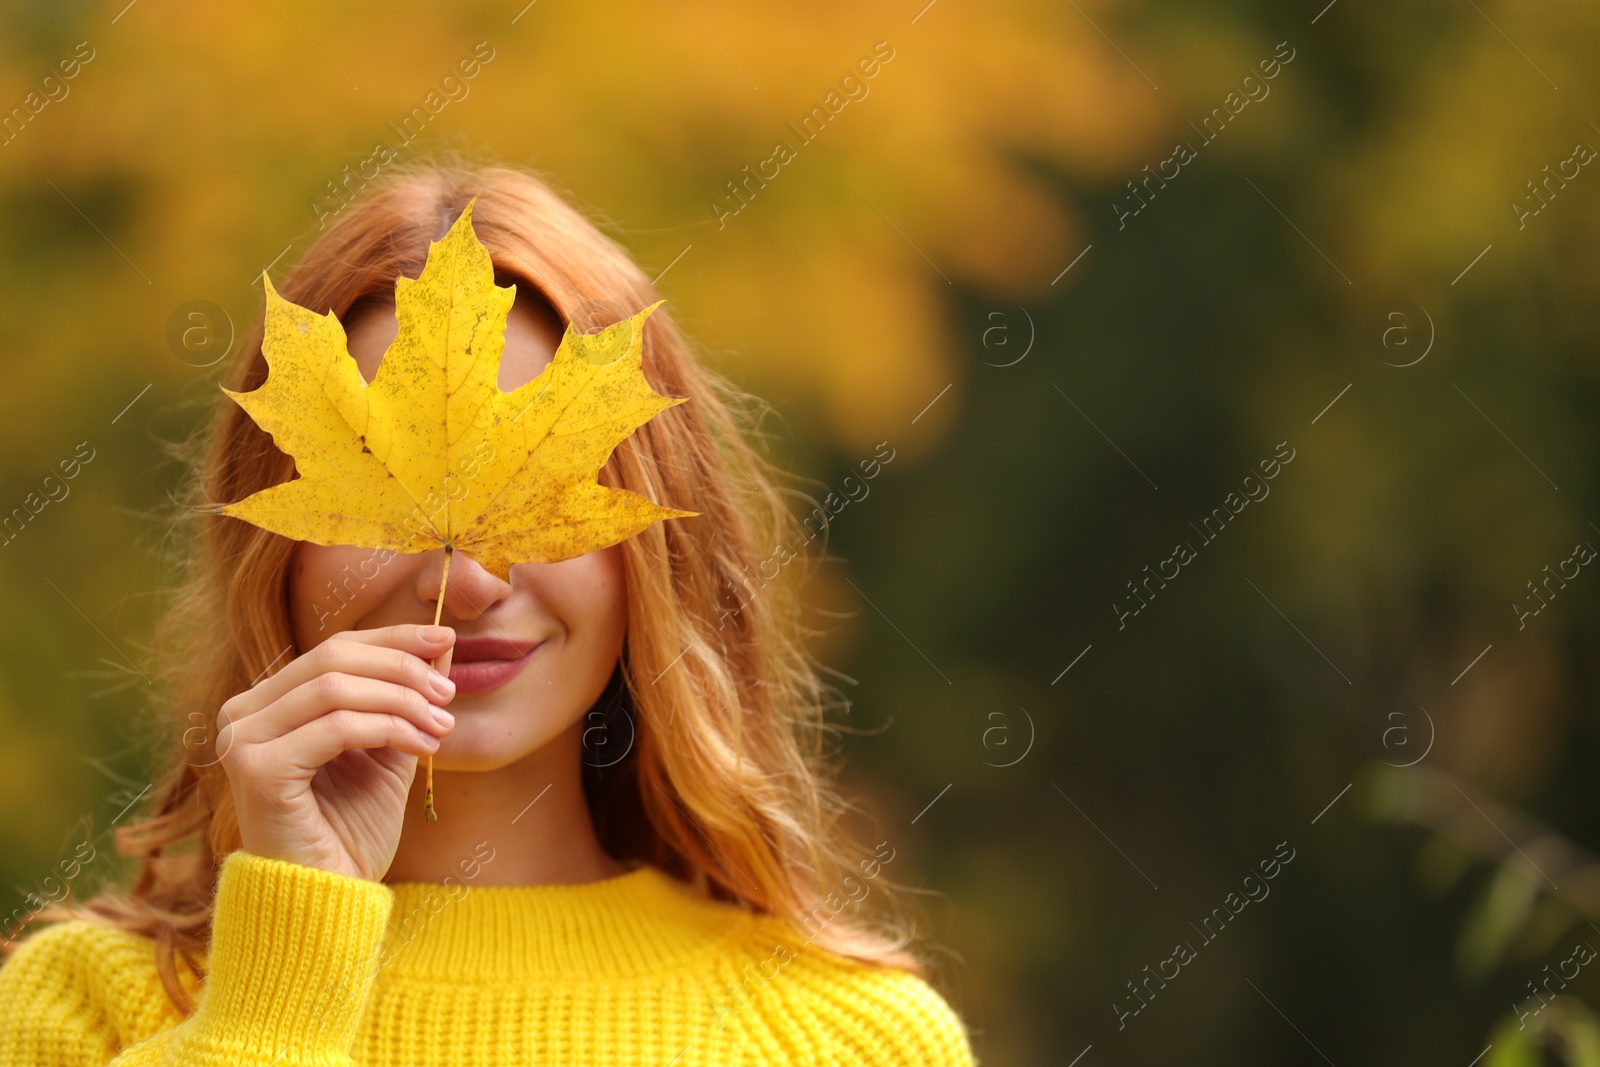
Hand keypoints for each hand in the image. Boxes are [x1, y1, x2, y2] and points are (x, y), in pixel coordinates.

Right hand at [218, 624, 456, 880]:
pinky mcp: (257, 770)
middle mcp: (243, 714)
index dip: (393, 639)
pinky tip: (422, 748)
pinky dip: (389, 729)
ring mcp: (243, 740)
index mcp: (267, 704)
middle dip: (402, 668)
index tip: (446, 640)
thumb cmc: (351, 831)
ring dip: (402, 702)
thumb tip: (442, 643)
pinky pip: (336, 728)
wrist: (327, 900)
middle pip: (333, 658)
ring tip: (442, 726)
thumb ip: (404, 698)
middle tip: (448, 692)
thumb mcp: (387, 751)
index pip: (334, 649)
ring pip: (337, 689)